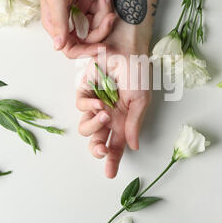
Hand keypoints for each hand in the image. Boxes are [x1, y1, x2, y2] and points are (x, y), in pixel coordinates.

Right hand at [37, 0, 115, 55]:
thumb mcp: (57, 0)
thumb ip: (60, 24)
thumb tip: (58, 46)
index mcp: (56, 26)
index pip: (73, 49)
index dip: (87, 51)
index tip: (102, 47)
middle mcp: (67, 22)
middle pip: (90, 37)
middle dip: (102, 27)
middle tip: (111, 15)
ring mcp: (78, 12)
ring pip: (98, 22)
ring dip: (104, 9)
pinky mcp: (86, 2)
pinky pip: (99, 9)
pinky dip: (103, 0)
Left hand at [77, 37, 150, 178]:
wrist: (126, 47)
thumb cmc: (138, 72)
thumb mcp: (141, 101)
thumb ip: (134, 124)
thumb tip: (133, 146)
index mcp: (123, 119)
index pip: (117, 144)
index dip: (113, 159)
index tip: (110, 174)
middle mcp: (108, 114)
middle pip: (98, 140)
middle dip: (97, 149)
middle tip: (101, 150)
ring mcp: (96, 103)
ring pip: (85, 127)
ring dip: (94, 125)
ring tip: (105, 115)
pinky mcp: (84, 90)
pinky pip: (80, 105)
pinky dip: (88, 106)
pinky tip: (99, 102)